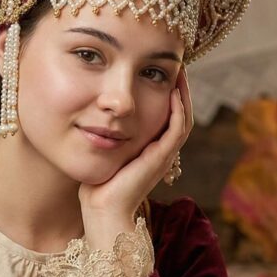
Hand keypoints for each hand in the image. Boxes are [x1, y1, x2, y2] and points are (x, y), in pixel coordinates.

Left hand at [79, 68, 193, 248]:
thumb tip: (93, 115)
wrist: (102, 210)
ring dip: (183, 95)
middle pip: (180, 115)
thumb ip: (104, 136)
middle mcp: (161, 153)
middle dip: (180, 90)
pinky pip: (177, 130)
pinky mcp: (160, 159)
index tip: (161, 72)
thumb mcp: (103, 153)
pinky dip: (178, 111)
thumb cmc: (97, 186)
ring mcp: (163, 156)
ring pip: (183, 120)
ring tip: (179, 73)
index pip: (167, 117)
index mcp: (151, 151)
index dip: (168, 95)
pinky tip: (174, 93)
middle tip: (178, 66)